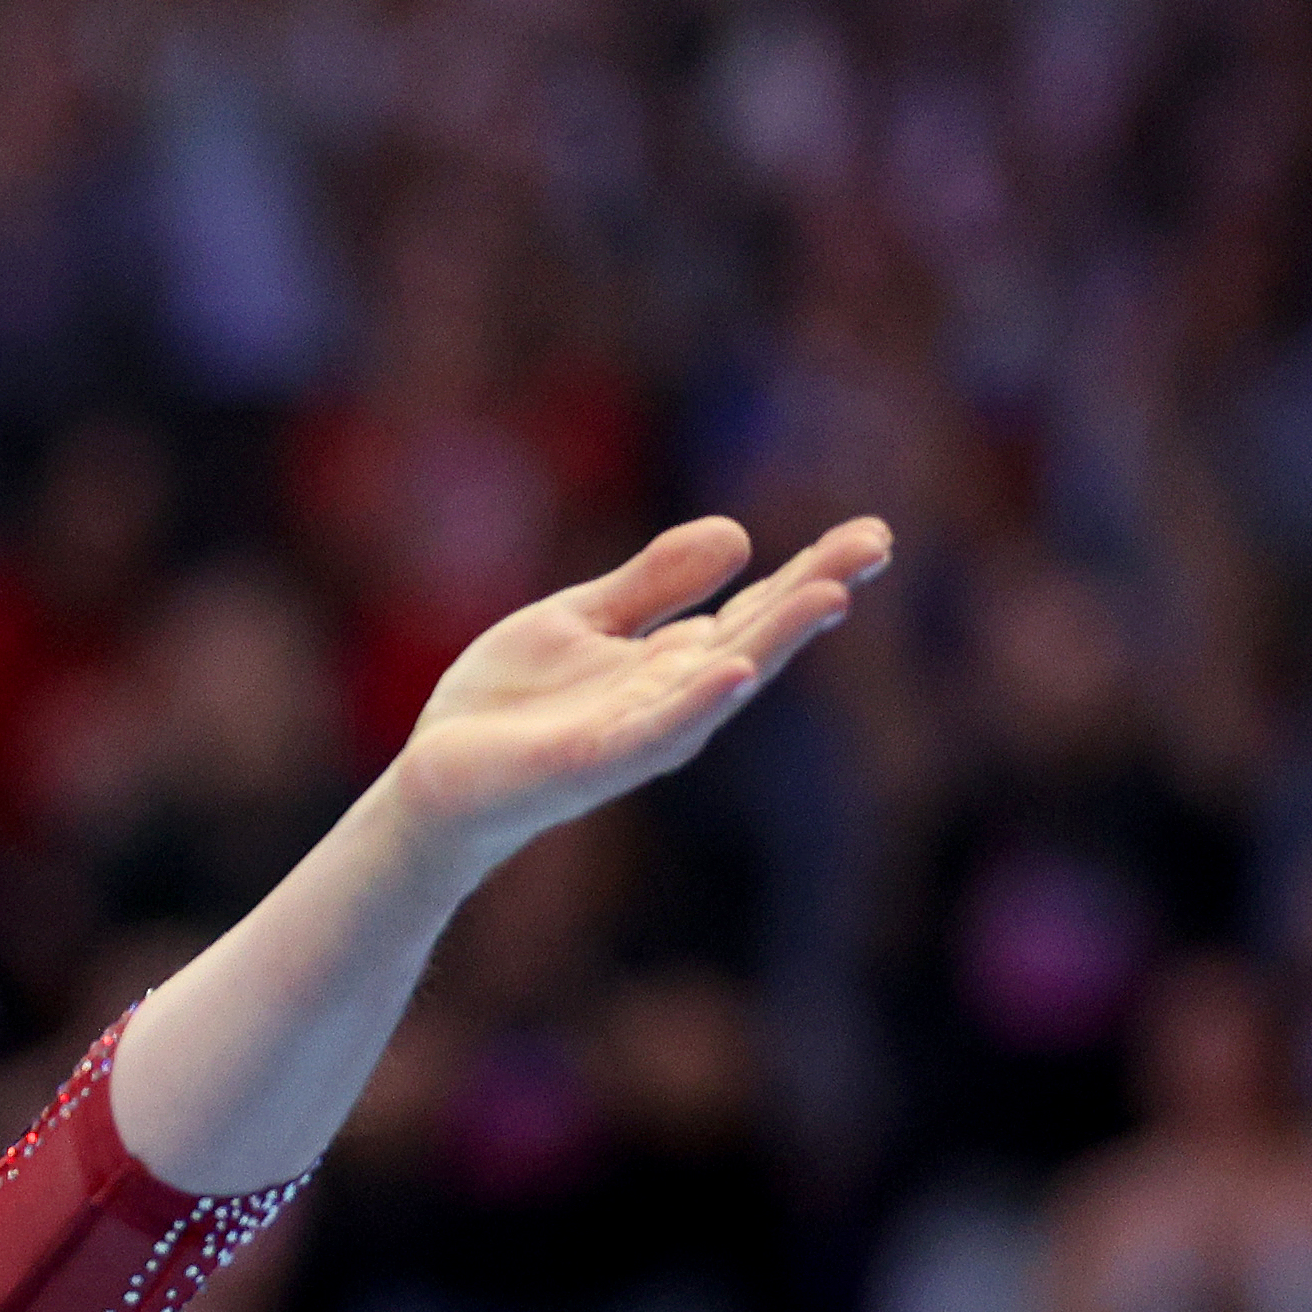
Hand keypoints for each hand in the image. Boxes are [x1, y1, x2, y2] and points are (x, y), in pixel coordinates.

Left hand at [376, 515, 892, 870]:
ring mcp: (637, 732)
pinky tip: (733, 671)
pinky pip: (654, 731)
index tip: (873, 534)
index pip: (756, 609)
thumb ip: (651, 583)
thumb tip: (739, 533)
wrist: (435, 777)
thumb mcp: (581, 621)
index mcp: (672, 662)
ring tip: (831, 597)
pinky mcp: (592, 760)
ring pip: (722, 681)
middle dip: (815, 593)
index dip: (812, 572)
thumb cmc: (508, 706)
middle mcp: (672, 699)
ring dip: (777, 642)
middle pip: (757, 637)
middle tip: (875, 545)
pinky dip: (696, 703)